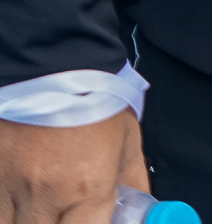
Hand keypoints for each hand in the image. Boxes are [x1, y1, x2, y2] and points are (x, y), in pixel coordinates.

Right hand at [0, 110, 147, 223]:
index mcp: (89, 186)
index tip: (88, 220)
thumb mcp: (127, 139)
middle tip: (66, 212)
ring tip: (44, 204)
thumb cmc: (96, 96)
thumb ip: (132, 183)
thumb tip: (141, 215)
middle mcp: (48, 192)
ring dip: (30, 221)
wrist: (55, 60)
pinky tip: (23, 196)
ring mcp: (13, 185)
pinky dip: (8, 210)